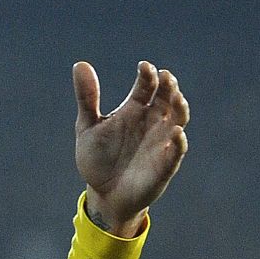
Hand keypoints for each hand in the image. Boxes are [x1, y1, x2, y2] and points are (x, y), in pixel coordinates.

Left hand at [74, 60, 188, 235]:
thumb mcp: (87, 127)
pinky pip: (176, 152)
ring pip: (178, 119)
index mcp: (135, 108)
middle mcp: (152, 121)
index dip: (148, 75)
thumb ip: (87, 98)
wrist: (103, 194)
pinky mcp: (165, 165)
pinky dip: (178, 143)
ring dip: (180, 108)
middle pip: (167, 97)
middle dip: (169, 86)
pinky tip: (175, 134)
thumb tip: (80, 64)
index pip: (147, 85)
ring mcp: (160, 142)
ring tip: (176, 98)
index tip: (144, 67)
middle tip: (165, 77)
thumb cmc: (98, 158)